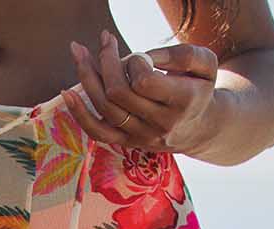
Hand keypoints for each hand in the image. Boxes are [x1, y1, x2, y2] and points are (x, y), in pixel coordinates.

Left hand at [61, 31, 218, 154]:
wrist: (200, 129)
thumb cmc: (200, 88)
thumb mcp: (206, 65)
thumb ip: (182, 55)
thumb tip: (145, 56)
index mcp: (182, 102)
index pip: (144, 82)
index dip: (135, 62)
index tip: (139, 55)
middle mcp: (160, 124)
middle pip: (119, 93)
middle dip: (106, 60)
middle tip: (104, 39)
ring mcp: (141, 136)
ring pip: (105, 108)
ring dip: (88, 76)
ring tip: (79, 51)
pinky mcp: (127, 142)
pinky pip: (97, 132)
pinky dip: (79, 113)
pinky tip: (67, 92)